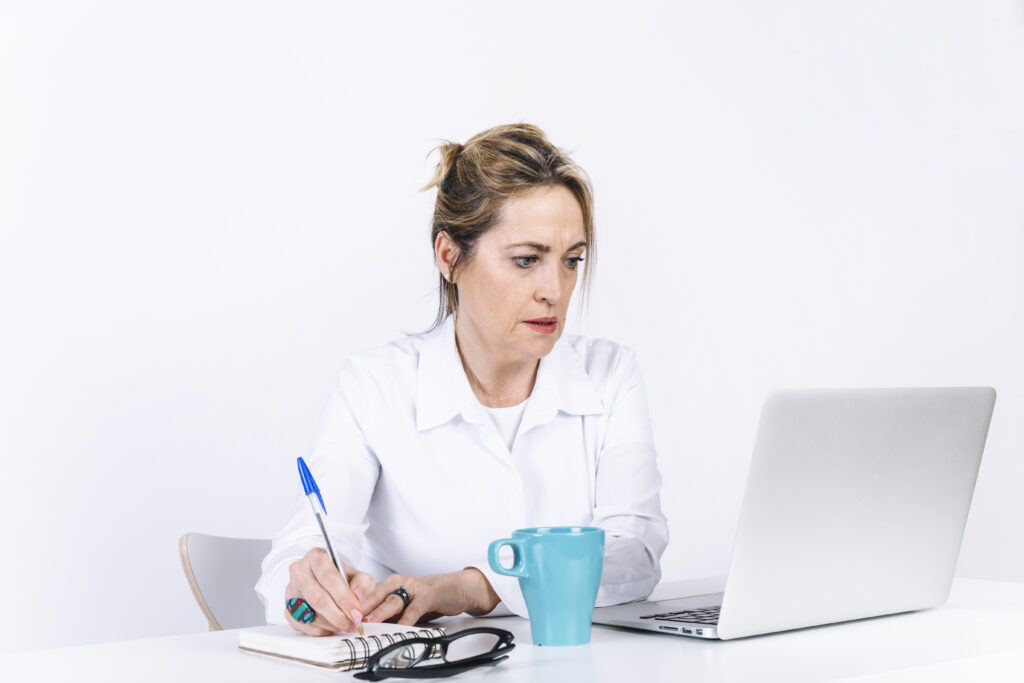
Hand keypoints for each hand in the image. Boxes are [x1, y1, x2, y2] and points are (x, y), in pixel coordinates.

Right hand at [284, 547, 375, 635]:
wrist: (327, 581)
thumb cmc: (341, 577)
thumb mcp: (357, 575)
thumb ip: (363, 583)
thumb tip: (358, 594)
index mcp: (316, 557)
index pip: (328, 578)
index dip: (344, 597)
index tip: (356, 612)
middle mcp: (299, 572)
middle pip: (317, 597)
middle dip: (337, 615)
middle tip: (351, 623)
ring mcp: (291, 590)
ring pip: (309, 614)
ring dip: (330, 624)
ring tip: (344, 624)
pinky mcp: (287, 608)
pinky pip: (302, 625)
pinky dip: (320, 629)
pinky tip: (331, 625)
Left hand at [360, 568, 500, 626]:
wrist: (456, 588)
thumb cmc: (427, 597)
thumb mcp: (403, 605)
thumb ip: (386, 614)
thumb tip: (364, 628)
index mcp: (389, 584)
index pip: (367, 594)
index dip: (354, 605)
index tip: (342, 618)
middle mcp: (399, 583)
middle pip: (375, 595)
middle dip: (362, 607)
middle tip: (350, 619)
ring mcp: (414, 587)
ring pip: (393, 600)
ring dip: (381, 611)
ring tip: (370, 621)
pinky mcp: (429, 594)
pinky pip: (415, 608)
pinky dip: (408, 618)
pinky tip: (402, 626)